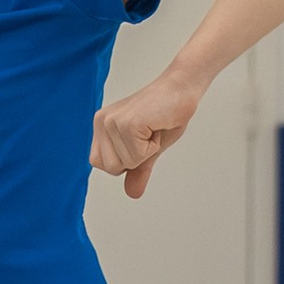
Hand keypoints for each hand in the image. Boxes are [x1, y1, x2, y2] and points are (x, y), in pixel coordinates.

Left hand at [92, 66, 202, 201]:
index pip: (102, 164)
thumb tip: (131, 194)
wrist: (182, 89)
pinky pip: (138, 157)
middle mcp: (102, 122)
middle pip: (112, 168)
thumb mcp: (149, 148)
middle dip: (136, 159)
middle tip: (148, 134)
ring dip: (147, 151)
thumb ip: (137, 170)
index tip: (141, 139)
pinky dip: (153, 147)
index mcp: (101, 125)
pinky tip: (156, 126)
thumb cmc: (166, 113)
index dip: (126, 161)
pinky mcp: (128, 124)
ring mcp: (113, 122)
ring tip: (152, 128)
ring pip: (126, 164)